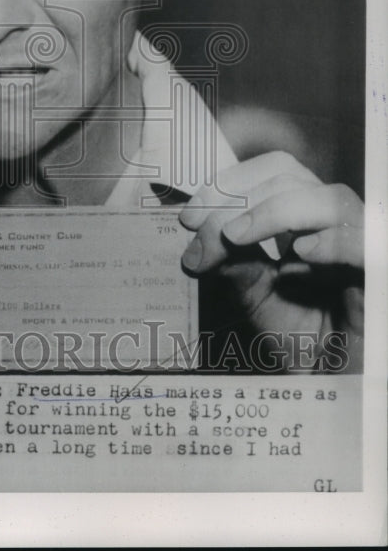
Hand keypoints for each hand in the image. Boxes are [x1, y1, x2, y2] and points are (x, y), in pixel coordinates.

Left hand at [179, 151, 363, 371]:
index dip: (231, 182)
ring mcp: (363, 248)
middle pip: (295, 178)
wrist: (330, 388)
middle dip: (240, 195)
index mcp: (307, 219)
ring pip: (332, 200)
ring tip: (235, 236)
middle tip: (202, 226)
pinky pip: (366, 245)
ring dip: (275, 210)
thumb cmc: (299, 340)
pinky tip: (300, 254)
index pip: (274, 172)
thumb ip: (231, 260)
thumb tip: (200, 236)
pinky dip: (332, 242)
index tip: (190, 214)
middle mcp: (336, 225)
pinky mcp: (378, 278)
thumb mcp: (253, 295)